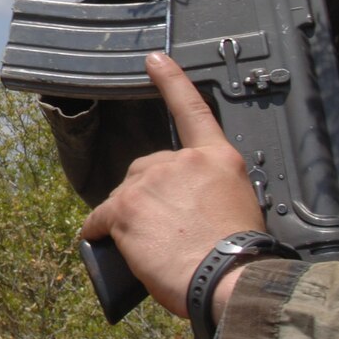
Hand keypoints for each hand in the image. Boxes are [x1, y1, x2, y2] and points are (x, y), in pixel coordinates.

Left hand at [80, 53, 262, 318]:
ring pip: (126, 195)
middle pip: (148, 169)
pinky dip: (100, 230)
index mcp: (217, 159)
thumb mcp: (238, 208)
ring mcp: (150, 181)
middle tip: (168, 230)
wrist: (227, 279)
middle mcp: (181, 161)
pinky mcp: (125, 207)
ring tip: (155, 248)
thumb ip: (210, 192)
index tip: (155, 60)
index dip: (172, 82)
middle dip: (150, 196)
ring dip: (132, 218)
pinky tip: (106, 242)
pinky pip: (100, 217)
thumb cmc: (238, 257)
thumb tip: (190, 207)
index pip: (191, 111)